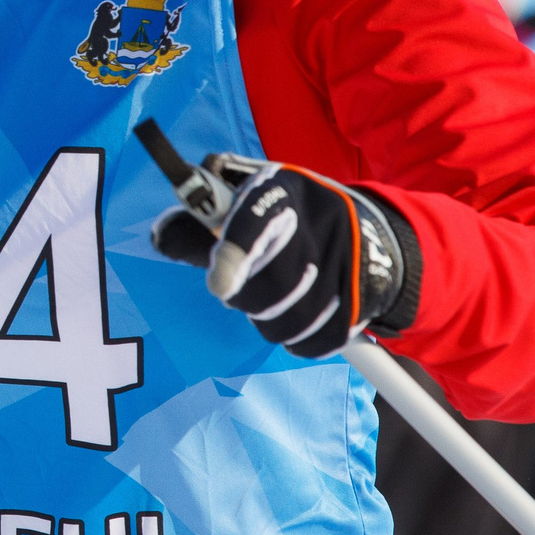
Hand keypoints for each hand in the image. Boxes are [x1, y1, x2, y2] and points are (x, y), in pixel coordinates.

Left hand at [152, 155, 419, 357]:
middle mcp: (320, 227)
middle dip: (244, 294)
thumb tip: (161, 236)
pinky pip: (309, 342)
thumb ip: (206, 211)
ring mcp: (345, 271)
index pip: (257, 222)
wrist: (373, 237)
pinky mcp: (358, 310)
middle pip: (268, 286)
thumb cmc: (290, 213)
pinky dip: (295, 338)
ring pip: (284, 321)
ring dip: (266, 318)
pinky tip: (296, 315)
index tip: (218, 284)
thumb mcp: (251, 193)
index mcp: (284, 191)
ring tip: (271, 296)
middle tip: (239, 285)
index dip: (235, 255)